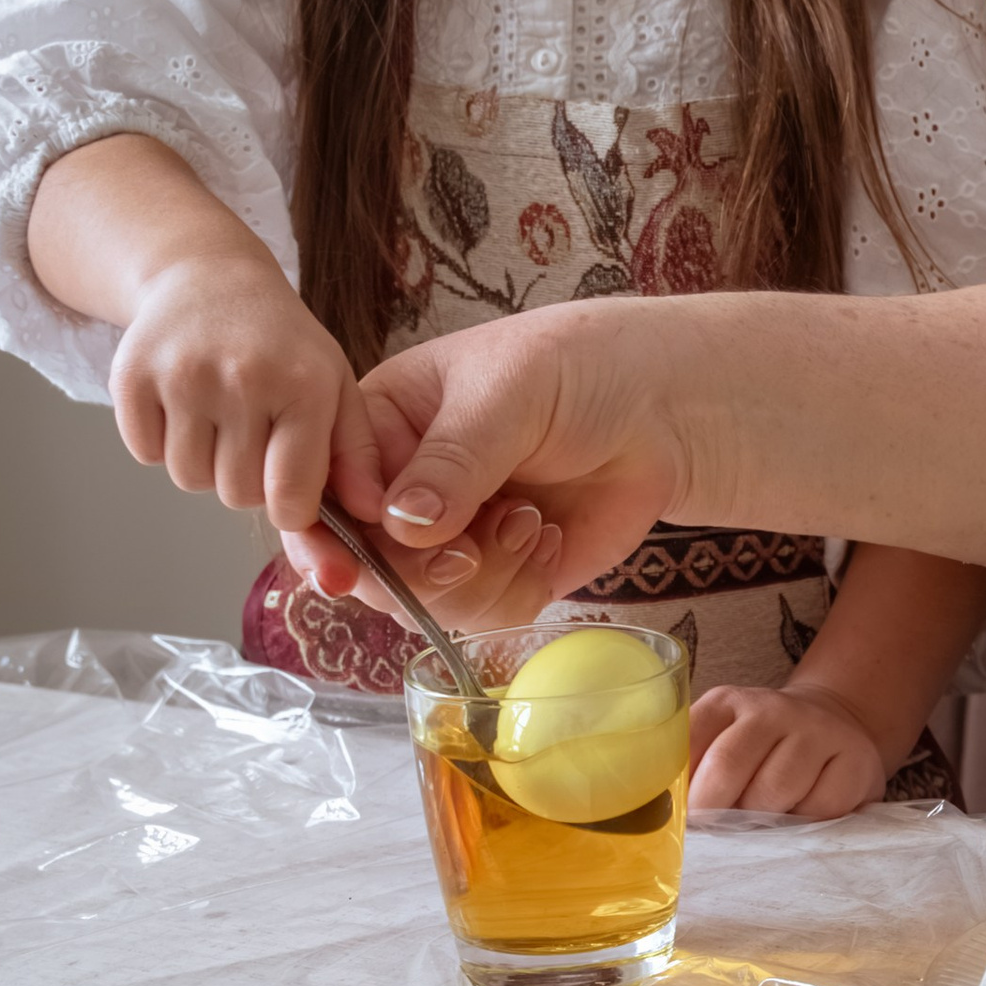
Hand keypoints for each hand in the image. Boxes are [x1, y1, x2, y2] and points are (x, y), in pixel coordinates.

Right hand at [110, 249, 383, 533]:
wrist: (209, 275)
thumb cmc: (279, 340)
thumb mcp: (334, 384)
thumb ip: (356, 452)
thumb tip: (371, 510)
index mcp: (304, 384)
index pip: (291, 495)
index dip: (290, 508)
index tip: (289, 494)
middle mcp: (244, 378)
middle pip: (236, 494)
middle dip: (246, 480)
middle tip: (252, 434)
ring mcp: (183, 375)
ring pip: (188, 478)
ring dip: (203, 462)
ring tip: (219, 415)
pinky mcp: (132, 376)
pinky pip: (145, 453)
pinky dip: (161, 441)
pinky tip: (182, 403)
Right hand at [355, 302, 699, 599]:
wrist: (662, 407)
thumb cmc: (579, 369)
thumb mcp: (509, 392)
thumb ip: (454, 458)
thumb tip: (402, 525)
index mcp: (381, 427)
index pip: (323, 494)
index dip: (328, 539)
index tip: (346, 571)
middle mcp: (404, 488)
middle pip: (368, 566)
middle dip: (420, 570)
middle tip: (471, 548)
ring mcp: (451, 535)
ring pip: (424, 603)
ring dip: (483, 575)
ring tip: (530, 518)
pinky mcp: (500, 573)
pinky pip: (482, 616)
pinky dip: (519, 590)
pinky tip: (548, 538)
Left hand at [689, 678, 892, 818]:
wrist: (832, 727)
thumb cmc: (761, 754)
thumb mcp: (719, 747)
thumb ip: (690, 773)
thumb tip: (661, 820)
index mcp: (726, 703)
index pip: (689, 746)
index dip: (682, 794)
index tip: (683, 824)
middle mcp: (771, 709)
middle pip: (728, 767)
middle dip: (715, 813)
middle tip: (719, 836)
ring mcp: (817, 731)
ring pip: (775, 792)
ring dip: (762, 822)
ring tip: (762, 825)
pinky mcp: (855, 761)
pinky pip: (820, 808)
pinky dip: (805, 825)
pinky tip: (803, 817)